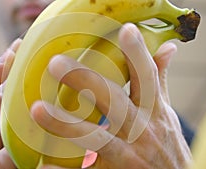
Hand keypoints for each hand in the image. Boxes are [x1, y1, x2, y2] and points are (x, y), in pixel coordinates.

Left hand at [31, 23, 191, 168]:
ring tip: (38, 109)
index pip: (146, 77)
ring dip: (65, 123)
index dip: (137, 54)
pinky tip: (43, 163)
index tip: (125, 31)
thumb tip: (167, 48)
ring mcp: (126, 155)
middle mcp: (140, 130)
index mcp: (153, 111)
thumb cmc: (167, 145)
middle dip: (86, 81)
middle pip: (113, 101)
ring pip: (94, 136)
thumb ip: (159, 80)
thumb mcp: (166, 112)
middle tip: (56, 64)